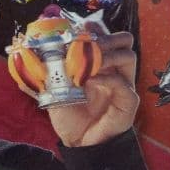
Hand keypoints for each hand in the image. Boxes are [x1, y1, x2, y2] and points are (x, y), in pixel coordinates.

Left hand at [47, 29, 139, 147]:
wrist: (76, 140)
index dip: (96, 29)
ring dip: (107, 55)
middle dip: (106, 38)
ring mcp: (123, 84)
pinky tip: (91, 80)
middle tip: (89, 45)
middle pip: (124, 41)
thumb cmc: (69, 112)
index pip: (107, 35)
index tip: (82, 28)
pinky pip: (124, 84)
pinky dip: (107, 78)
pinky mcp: (128, 102)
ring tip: (88, 63)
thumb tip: (41, 46)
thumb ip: (53, 66)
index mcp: (100, 62)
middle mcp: (114, 69)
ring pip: (129, 57)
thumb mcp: (56, 85)